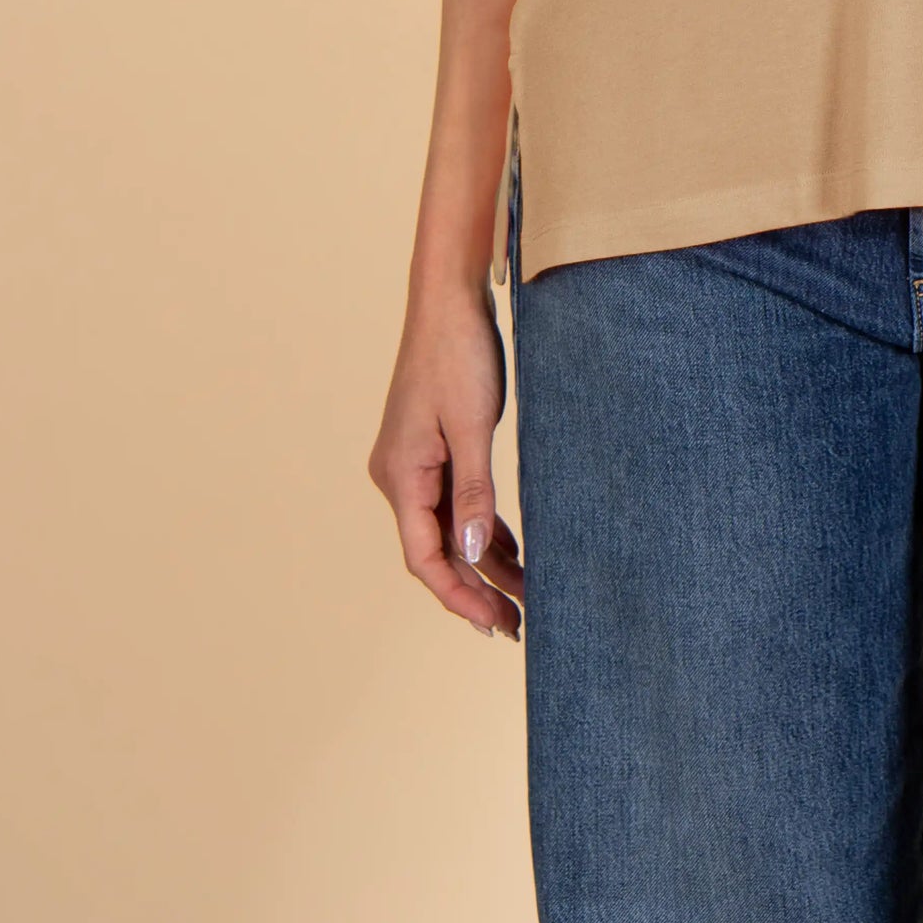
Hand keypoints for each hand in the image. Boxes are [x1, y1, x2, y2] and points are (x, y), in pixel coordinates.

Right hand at [368, 277, 524, 639]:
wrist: (449, 298)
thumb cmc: (459, 353)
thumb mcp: (473, 426)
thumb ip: (474, 493)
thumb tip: (475, 555)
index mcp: (401, 475)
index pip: (424, 557)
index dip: (459, 596)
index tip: (494, 624)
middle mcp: (399, 476)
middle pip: (435, 549)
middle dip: (476, 587)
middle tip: (518, 624)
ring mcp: (413, 462)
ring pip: (448, 527)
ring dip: (482, 560)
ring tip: (523, 596)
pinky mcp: (431, 448)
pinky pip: (453, 502)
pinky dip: (480, 527)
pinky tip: (509, 550)